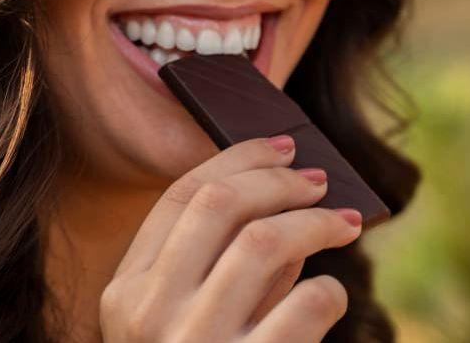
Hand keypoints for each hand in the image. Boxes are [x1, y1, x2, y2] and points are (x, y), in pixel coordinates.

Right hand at [99, 135, 362, 341]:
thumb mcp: (185, 323)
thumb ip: (220, 265)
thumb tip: (282, 191)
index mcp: (125, 293)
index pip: (180, 197)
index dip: (238, 159)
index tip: (283, 146)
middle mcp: (148, 314)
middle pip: (218, 204)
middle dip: (278, 178)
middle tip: (319, 179)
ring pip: (263, 241)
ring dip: (314, 222)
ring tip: (343, 223)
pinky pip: (308, 304)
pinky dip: (330, 291)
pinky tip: (333, 298)